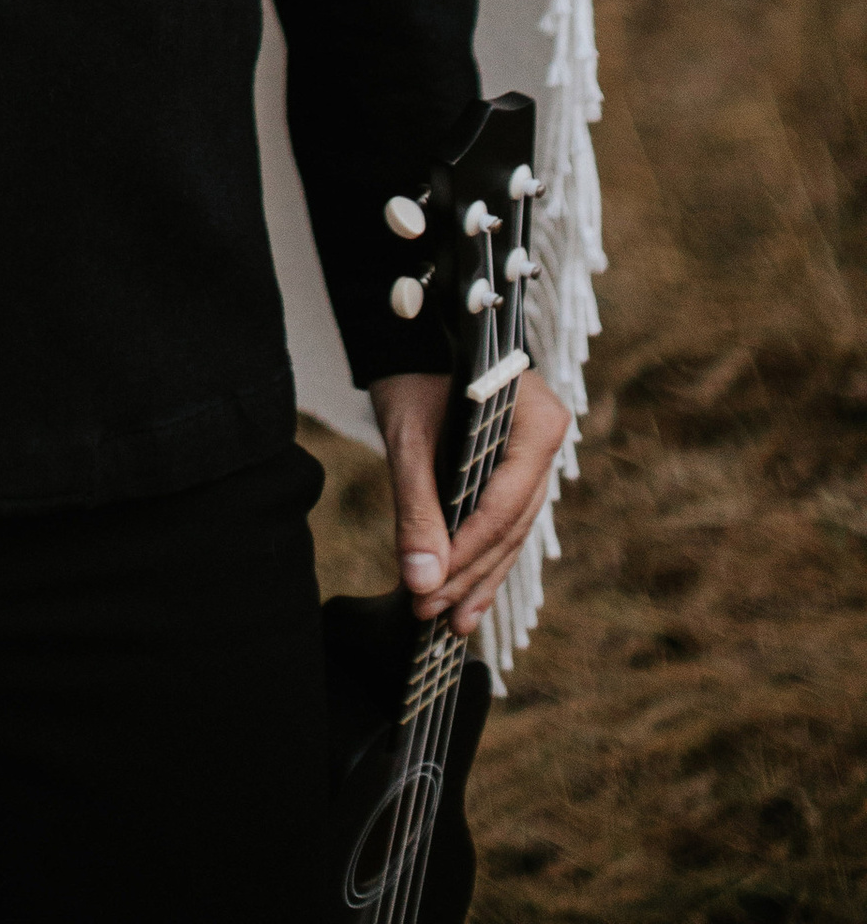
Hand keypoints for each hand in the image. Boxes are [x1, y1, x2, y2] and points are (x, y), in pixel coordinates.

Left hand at [369, 367, 571, 634]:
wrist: (412, 332)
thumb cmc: (413, 372)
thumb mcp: (410, 439)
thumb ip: (417, 508)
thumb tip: (421, 581)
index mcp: (537, 425)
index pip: (504, 508)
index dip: (467, 556)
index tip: (431, 593)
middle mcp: (546, 444)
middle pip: (510, 526)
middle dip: (469, 575)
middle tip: (432, 616)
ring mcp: (535, 457)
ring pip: (510, 531)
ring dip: (479, 578)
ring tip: (451, 622)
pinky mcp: (516, 467)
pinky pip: (504, 521)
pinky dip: (483, 557)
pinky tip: (467, 599)